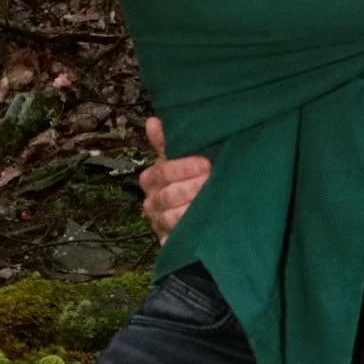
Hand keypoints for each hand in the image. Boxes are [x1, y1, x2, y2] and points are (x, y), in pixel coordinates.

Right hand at [139, 116, 211, 238]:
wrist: (200, 213)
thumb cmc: (191, 178)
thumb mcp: (181, 158)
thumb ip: (168, 142)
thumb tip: (153, 122)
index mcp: (151, 179)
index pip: (163, 172)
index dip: (184, 167)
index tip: (206, 164)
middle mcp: (151, 202)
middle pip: (168, 195)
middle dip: (192, 187)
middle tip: (212, 181)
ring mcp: (159, 223)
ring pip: (171, 216)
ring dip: (193, 208)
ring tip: (212, 200)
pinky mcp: (168, 241)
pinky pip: (175, 238)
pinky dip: (189, 231)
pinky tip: (204, 224)